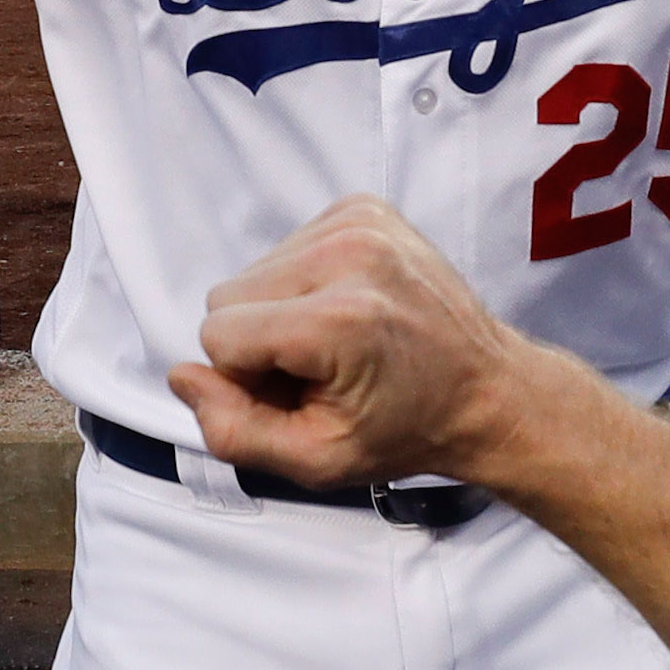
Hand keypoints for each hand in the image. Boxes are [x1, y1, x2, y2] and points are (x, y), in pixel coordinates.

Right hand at [165, 196, 582, 490]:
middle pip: (227, 296)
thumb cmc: (406, 430)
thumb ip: (234, 430)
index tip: (300, 394)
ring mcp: (360, 224)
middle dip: (259, 341)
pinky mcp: (365, 208)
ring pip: (254, 270)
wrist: (487, 391)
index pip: (218, 335)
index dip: (246, 379)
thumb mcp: (317, 461)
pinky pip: (287, 246)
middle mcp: (349, 257)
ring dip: (281, 311)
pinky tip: (348, 309)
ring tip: (338, 343)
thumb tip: (182, 376)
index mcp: (338, 321)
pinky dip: (304, 282)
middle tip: (320, 372)